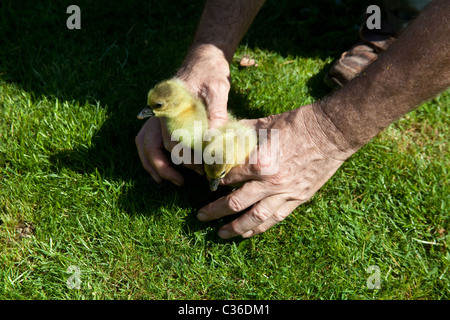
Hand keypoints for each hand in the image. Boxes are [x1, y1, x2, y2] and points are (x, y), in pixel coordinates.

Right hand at [135, 44, 230, 184]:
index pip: (172, 140)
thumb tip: (214, 139)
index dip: (185, 158)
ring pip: (144, 142)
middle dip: (163, 166)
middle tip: (181, 182)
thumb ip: (216, 112)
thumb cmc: (211, 71)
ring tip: (165, 180)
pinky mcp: (162, 116)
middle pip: (150, 144)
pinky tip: (163, 167)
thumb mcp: (218, 89)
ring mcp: (158, 114)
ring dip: (152, 163)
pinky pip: (148, 137)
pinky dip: (152, 154)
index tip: (202, 169)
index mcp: (170, 105)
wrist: (204, 57)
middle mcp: (159, 111)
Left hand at [196, 104, 355, 237]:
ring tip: (221, 233)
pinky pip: (275, 218)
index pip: (227, 176)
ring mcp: (285, 193)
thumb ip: (240, 133)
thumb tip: (219, 135)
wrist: (332, 133)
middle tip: (201, 216)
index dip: (212, 180)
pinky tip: (247, 233)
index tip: (204, 183)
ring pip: (255, 217)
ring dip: (235, 227)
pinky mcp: (298, 199)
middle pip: (235, 202)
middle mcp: (270, 182)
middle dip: (215, 210)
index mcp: (259, 161)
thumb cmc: (298, 124)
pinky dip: (259, 228)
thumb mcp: (265, 124)